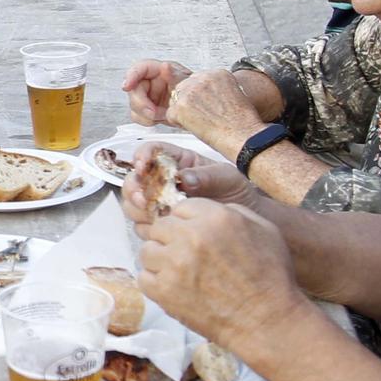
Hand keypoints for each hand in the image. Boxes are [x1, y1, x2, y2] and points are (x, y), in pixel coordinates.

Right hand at [122, 58, 191, 124]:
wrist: (201, 112)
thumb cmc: (198, 94)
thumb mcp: (190, 83)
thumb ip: (176, 76)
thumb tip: (164, 67)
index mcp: (160, 70)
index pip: (140, 68)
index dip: (131, 76)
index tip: (127, 86)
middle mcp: (152, 82)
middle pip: (134, 89)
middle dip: (141, 104)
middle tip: (153, 113)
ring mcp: (148, 96)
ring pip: (134, 105)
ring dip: (146, 114)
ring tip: (162, 116)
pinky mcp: (148, 109)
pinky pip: (139, 116)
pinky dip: (147, 121)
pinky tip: (159, 119)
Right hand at [122, 144, 256, 226]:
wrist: (247, 219)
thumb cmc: (238, 193)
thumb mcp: (227, 178)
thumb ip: (207, 176)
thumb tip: (185, 178)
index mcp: (178, 161)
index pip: (151, 151)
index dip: (142, 156)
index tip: (142, 165)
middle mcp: (164, 181)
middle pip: (134, 180)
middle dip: (135, 188)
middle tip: (145, 198)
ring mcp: (160, 203)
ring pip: (132, 204)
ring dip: (137, 208)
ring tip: (154, 213)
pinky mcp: (161, 225)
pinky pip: (142, 226)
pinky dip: (147, 227)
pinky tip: (162, 228)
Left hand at [137, 201, 305, 348]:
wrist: (265, 320)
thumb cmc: (270, 276)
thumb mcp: (264, 230)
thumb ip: (233, 211)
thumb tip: (208, 209)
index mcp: (215, 218)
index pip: (181, 207)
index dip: (186, 221)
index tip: (191, 234)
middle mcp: (191, 237)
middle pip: (160, 227)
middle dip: (170, 238)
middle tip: (184, 254)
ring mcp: (174, 264)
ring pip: (147, 250)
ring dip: (159, 259)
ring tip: (178, 271)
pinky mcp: (164, 291)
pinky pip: (144, 278)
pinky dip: (155, 282)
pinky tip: (173, 287)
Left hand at [165, 70, 267, 156]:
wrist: (242, 135)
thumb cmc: (241, 121)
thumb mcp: (233, 95)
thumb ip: (215, 89)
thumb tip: (201, 95)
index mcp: (217, 73)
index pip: (197, 80)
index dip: (200, 96)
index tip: (208, 105)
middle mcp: (202, 78)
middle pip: (184, 87)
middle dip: (189, 102)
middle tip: (203, 116)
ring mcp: (190, 91)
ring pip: (175, 101)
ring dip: (183, 112)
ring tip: (202, 122)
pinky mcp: (181, 107)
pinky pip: (171, 115)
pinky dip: (179, 124)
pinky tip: (196, 127)